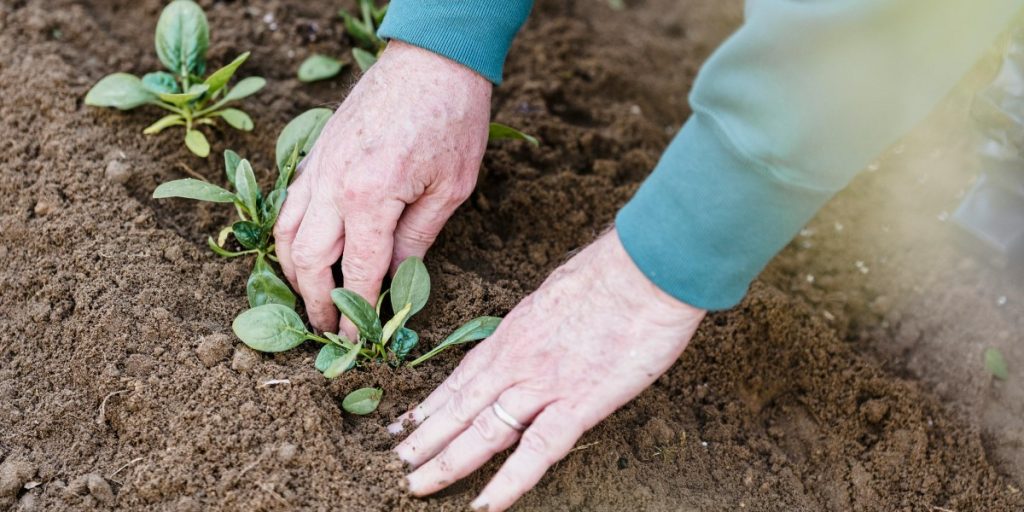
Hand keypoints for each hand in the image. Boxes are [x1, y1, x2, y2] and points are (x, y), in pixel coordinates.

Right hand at [275, 41, 491, 332]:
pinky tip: (304, 251)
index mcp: (371, 198)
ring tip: (310, 299)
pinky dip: (290, 235)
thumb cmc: (452, 120)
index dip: (357, 312)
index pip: (356, 273)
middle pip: (307, 260)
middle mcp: (333, 185)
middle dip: (314, 302)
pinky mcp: (315, 153)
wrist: (432, 60)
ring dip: (293, 273)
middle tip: (326, 329)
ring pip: (286, 233)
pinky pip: (289, 204)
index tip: (358, 341)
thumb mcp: (451, 188)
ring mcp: (318, 167)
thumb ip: (418, 238)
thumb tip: (398, 279)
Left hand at [388, 229, 706, 510]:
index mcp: (514, 334)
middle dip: (424, 438)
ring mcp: (544, 385)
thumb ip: (543, 322)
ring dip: (447, 462)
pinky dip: (509, 481)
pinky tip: (485, 506)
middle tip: (393, 462)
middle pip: (460, 407)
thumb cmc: (613, 273)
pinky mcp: (579, 403)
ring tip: (415, 485)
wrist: (646, 268)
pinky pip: (538, 450)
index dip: (432, 405)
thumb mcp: (559, 293)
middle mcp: (517, 362)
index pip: (462, 378)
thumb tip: (541, 331)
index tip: (405, 424)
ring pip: (483, 431)